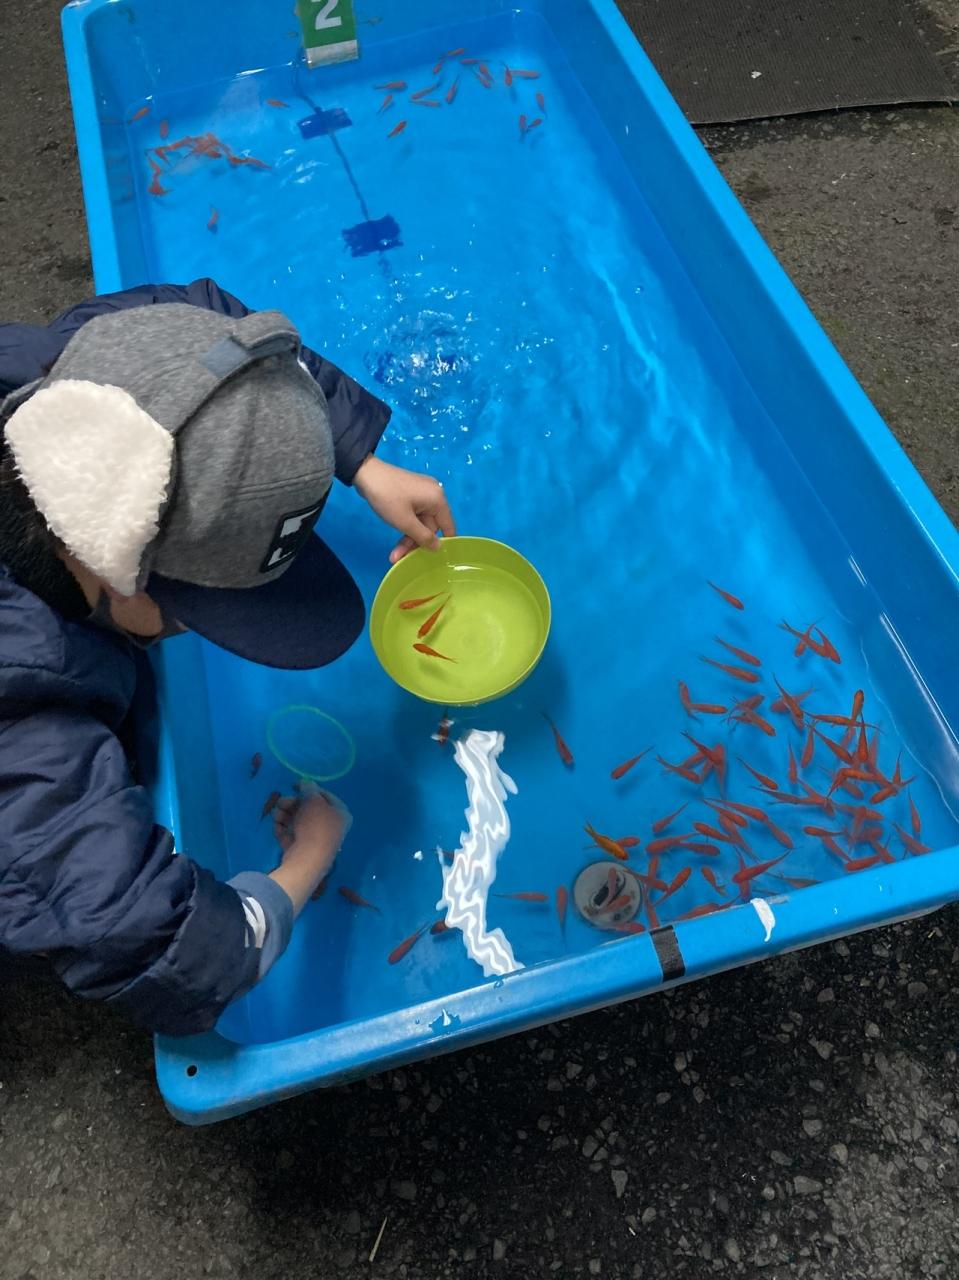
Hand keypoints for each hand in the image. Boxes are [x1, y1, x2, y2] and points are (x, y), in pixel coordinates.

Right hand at [270, 788, 351, 913]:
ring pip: (298, 821)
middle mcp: (331, 826)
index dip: (309, 788)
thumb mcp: (313, 800)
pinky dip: (283, 828)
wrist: (308, 859)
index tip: (294, 785)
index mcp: (340, 813)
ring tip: (277, 815)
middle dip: (292, 803)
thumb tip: (305, 783)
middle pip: (309, 809)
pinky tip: (277, 826)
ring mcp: (316, 839)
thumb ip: (309, 787)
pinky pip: (291, 834)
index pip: (325, 795)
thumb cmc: (315, 825)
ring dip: (285, 814)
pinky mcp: (303, 849)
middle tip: (281, 802)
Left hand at [354, 455, 455, 563]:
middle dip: (415, 543)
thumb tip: (439, 548)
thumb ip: (424, 537)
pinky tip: (397, 537)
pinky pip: (414, 514)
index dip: (441, 544)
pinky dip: (406, 526)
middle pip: (430, 527)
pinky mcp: (411, 493)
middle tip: (398, 557)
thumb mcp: (405, 522)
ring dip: (408, 537)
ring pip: (420, 522)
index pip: (448, 527)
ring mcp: (422, 493)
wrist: (366, 474)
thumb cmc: (387, 498)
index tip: (431, 559)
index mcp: (438, 500)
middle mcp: (434, 495)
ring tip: (394, 555)